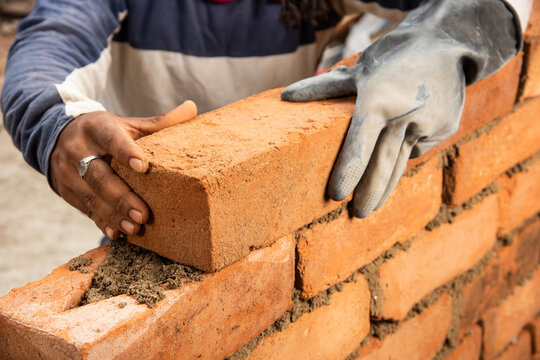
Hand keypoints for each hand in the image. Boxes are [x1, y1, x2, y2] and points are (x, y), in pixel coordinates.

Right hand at [50, 101, 196, 238]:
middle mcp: (78, 149)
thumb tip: (193, 108)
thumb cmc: (105, 133)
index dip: (125, 152)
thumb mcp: (127, 124)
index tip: (143, 167)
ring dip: (113, 214)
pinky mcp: (66, 191)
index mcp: (96, 128)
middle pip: (99, 175)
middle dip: (121, 197)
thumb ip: (158, 123)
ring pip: (91, 196)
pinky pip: (84, 209)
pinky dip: (102, 222)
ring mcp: (67, 172)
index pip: (111, 139)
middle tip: (144, 213)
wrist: (58, 137)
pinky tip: (117, 233)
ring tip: (134, 226)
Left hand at [281, 0, 518, 217]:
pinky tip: (398, 150)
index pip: (359, 144)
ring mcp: (430, 123)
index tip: (336, 196)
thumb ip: (324, 88)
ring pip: (401, 163)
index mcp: (378, 100)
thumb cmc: (391, 58)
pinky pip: (417, 148)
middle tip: (357, 215)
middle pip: (382, 164)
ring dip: (386, 188)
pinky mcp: (446, 128)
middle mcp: (406, 114)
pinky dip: (404, 154)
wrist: (446, 43)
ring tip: (373, 208)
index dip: (348, 172)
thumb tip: (285, 97)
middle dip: (369, 193)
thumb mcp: (357, 70)